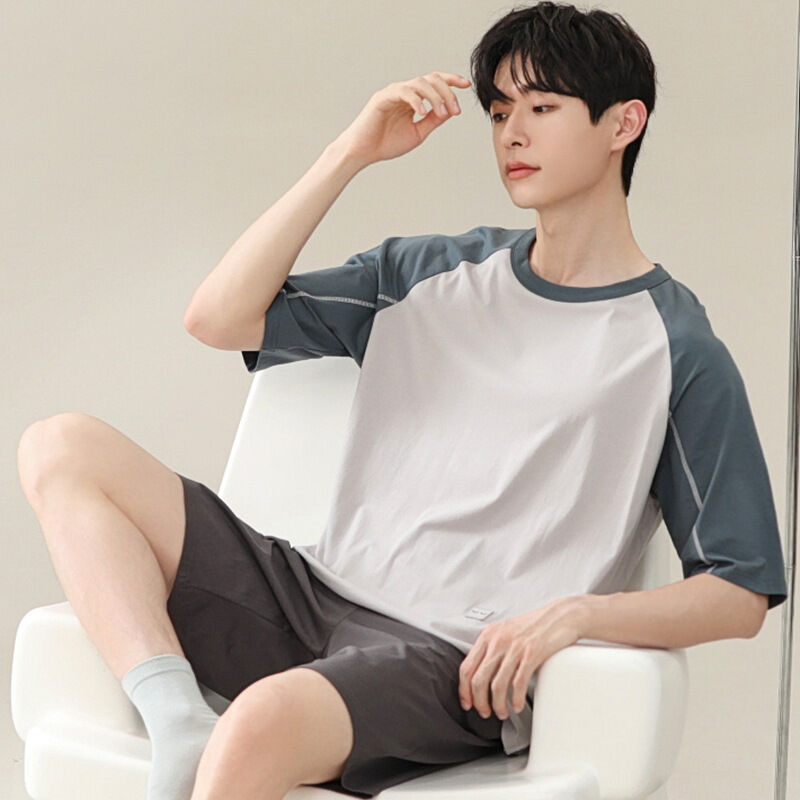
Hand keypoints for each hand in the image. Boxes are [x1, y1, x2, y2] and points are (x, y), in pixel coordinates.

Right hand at [333, 71, 471, 168]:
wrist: (363, 152)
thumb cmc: (386, 143)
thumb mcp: (417, 132)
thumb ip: (433, 120)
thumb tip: (450, 110)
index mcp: (413, 99)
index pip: (435, 83)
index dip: (451, 81)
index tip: (466, 85)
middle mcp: (404, 92)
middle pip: (431, 79)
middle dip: (447, 92)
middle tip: (455, 110)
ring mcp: (393, 92)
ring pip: (420, 83)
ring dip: (435, 96)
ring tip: (441, 112)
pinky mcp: (382, 98)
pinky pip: (404, 92)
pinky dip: (416, 100)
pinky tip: (423, 111)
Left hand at [458, 597, 586, 719]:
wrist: (560, 616)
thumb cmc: (534, 625)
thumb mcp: (506, 632)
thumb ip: (492, 649)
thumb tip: (481, 674)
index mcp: (488, 636)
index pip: (466, 667)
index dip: (464, 690)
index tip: (467, 702)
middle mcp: (498, 641)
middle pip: (478, 680)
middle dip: (479, 702)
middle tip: (485, 712)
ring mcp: (514, 647)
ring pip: (497, 686)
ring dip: (498, 705)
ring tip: (502, 712)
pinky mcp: (531, 654)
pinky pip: (518, 683)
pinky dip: (515, 699)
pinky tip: (517, 705)